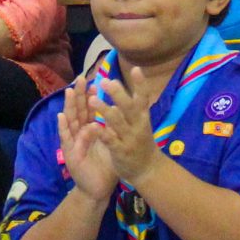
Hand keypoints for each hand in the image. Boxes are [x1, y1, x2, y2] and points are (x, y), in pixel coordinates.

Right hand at [59, 79, 117, 201]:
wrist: (98, 189)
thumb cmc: (105, 166)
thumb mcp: (110, 144)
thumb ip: (110, 129)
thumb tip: (116, 111)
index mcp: (89, 130)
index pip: (88, 109)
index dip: (90, 95)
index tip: (94, 81)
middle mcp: (79, 134)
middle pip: (78, 110)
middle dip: (78, 95)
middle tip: (80, 78)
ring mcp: (72, 143)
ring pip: (70, 121)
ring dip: (68, 106)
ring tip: (68, 91)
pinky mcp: (70, 154)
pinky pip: (67, 139)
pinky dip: (63, 128)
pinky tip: (61, 117)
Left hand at [90, 69, 158, 183]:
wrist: (147, 170)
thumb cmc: (141, 141)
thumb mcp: (141, 123)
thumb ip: (132, 107)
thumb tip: (121, 88)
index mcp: (143, 117)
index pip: (143, 98)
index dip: (141, 84)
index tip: (136, 69)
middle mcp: (138, 126)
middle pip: (129, 107)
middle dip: (117, 94)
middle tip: (106, 81)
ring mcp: (129, 138)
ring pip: (117, 122)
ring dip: (104, 110)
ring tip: (92, 99)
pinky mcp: (120, 151)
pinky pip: (110, 140)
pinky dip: (101, 132)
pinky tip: (92, 125)